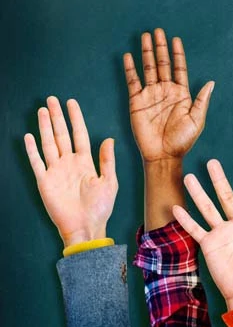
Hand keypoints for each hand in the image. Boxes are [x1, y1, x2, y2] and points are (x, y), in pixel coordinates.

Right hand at [25, 97, 117, 247]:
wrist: (86, 227)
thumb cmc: (100, 208)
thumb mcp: (109, 182)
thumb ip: (107, 160)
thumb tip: (109, 139)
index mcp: (85, 162)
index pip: (79, 134)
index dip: (76, 119)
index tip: (72, 103)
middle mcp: (69, 163)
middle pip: (61, 135)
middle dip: (57, 117)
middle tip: (51, 99)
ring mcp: (55, 171)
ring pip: (49, 144)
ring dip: (44, 128)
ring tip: (41, 111)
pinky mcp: (45, 182)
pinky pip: (36, 162)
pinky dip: (32, 150)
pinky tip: (29, 136)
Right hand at [124, 28, 213, 162]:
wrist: (163, 155)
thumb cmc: (182, 141)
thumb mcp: (197, 120)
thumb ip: (202, 100)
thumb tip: (211, 82)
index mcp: (181, 94)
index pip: (179, 69)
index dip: (177, 54)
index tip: (176, 40)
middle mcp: (166, 91)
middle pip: (163, 64)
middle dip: (161, 47)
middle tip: (158, 31)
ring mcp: (151, 95)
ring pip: (148, 68)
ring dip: (147, 53)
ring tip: (145, 37)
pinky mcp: (136, 101)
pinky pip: (133, 81)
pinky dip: (130, 69)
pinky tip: (129, 56)